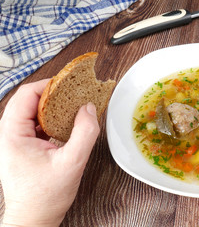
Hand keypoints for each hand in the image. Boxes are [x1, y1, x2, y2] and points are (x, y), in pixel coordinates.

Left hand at [0, 79, 99, 225]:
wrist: (34, 218)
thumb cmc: (46, 197)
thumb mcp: (72, 163)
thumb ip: (84, 133)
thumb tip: (90, 109)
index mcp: (12, 134)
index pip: (27, 95)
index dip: (50, 85)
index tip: (71, 85)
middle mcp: (8, 134)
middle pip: (30, 100)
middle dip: (55, 95)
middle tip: (77, 95)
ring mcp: (14, 140)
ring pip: (34, 111)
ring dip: (55, 107)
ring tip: (75, 108)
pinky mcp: (23, 146)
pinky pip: (37, 123)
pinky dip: (53, 119)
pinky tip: (68, 124)